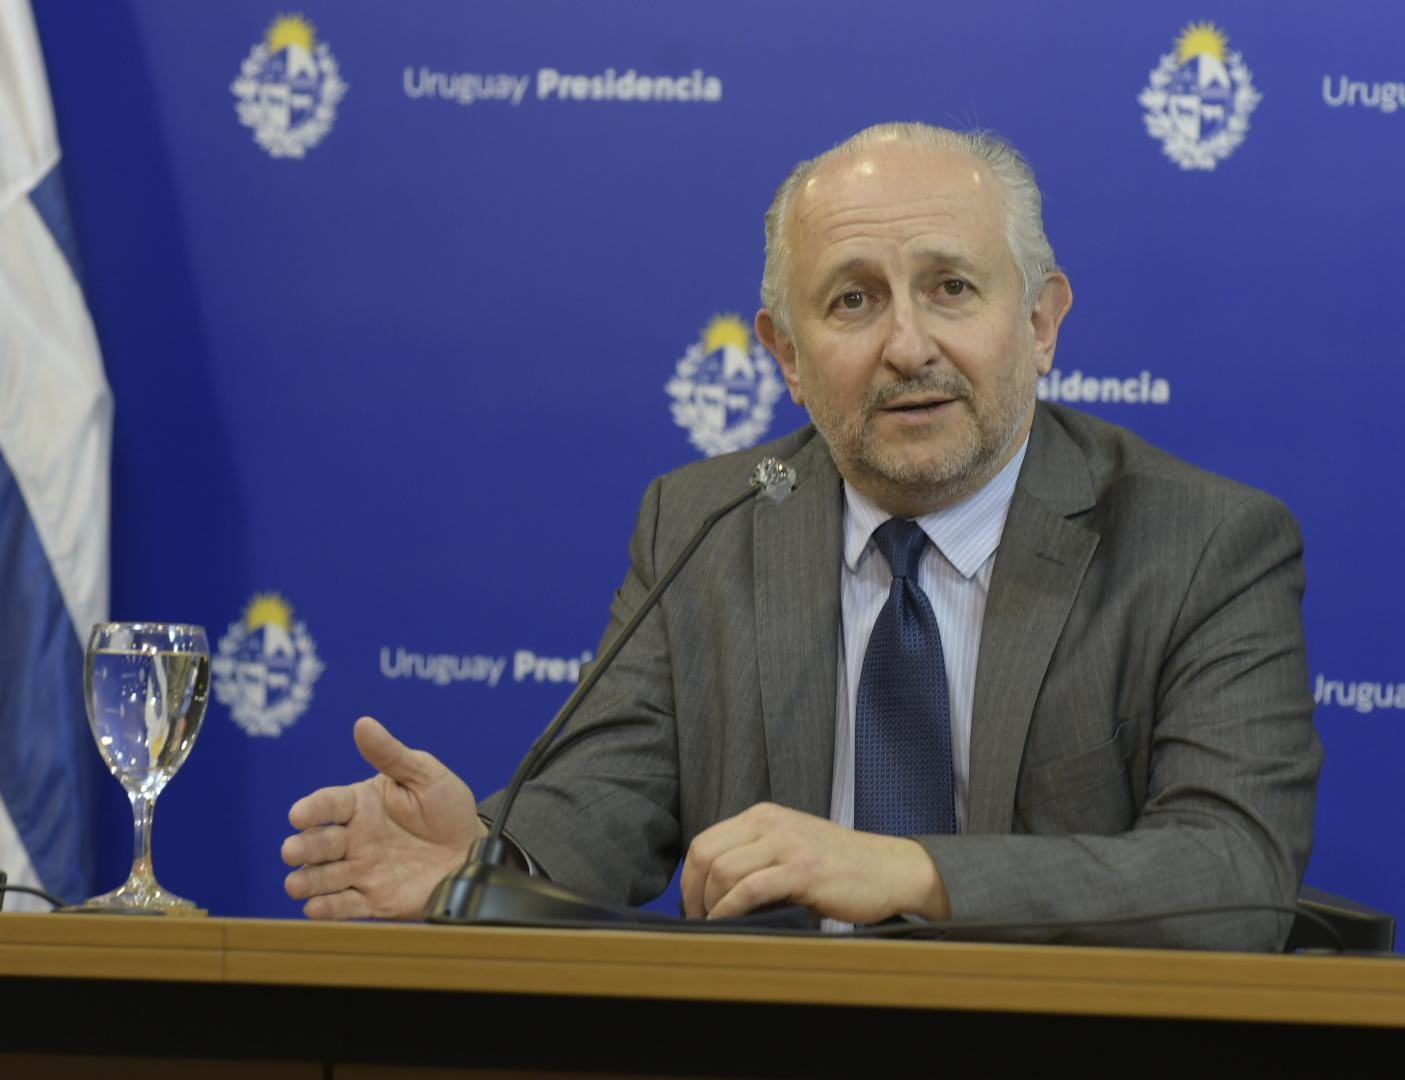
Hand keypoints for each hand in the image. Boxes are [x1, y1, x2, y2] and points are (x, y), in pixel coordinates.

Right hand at [282, 716, 485, 919]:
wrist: (470, 850)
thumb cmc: (447, 808)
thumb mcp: (425, 775)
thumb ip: (392, 754)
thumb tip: (363, 724)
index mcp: (360, 804)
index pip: (328, 804)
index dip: (312, 809)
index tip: (298, 814)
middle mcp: (353, 838)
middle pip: (318, 843)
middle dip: (302, 847)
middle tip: (293, 850)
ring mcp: (360, 871)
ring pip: (322, 877)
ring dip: (306, 880)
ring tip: (296, 883)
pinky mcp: (372, 900)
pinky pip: (344, 906)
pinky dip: (327, 908)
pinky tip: (315, 907)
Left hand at [680, 802, 950, 923]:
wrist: (888, 870)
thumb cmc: (838, 868)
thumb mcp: (790, 849)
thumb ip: (755, 859)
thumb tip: (713, 894)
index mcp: (764, 816)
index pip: (705, 841)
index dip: (689, 878)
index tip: (691, 906)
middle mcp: (770, 823)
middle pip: (706, 853)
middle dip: (692, 893)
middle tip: (697, 921)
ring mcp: (787, 843)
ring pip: (723, 870)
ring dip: (710, 905)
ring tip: (714, 927)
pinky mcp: (803, 869)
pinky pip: (750, 888)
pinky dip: (730, 910)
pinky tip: (729, 924)